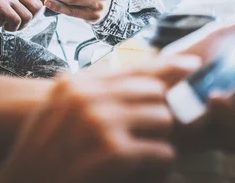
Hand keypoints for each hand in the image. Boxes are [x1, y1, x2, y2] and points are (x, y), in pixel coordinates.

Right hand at [0, 0, 48, 35]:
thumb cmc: (0, 13)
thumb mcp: (17, 3)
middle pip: (38, 6)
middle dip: (31, 18)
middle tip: (18, 20)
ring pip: (28, 16)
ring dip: (21, 25)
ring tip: (10, 22)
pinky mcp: (1, 6)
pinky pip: (17, 21)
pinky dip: (13, 28)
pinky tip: (5, 25)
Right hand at [0, 56, 201, 182]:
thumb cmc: (41, 156)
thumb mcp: (57, 113)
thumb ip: (88, 92)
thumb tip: (123, 74)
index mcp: (76, 85)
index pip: (134, 68)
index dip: (169, 65)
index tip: (193, 63)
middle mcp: (88, 96)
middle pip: (154, 91)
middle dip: (160, 113)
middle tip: (152, 134)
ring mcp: (100, 122)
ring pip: (163, 117)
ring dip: (161, 139)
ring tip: (146, 155)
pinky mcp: (113, 152)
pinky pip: (162, 151)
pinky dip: (160, 164)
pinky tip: (147, 170)